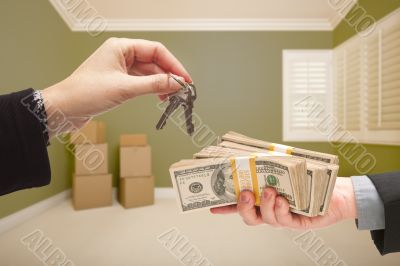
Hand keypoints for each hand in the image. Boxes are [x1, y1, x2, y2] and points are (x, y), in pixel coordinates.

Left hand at [42, 38, 191, 137]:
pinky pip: (141, 82)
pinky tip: (159, 97)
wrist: (64, 109)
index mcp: (121, 47)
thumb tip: (176, 83)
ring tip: (171, 96)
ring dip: (161, 84)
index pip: (155, 50)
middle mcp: (121, 55)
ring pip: (148, 73)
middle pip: (154, 61)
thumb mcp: (124, 89)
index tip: (184, 79)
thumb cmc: (85, 93)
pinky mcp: (118, 81)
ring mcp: (120, 68)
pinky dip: (152, 89)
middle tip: (181, 89)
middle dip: (168, 75)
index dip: (173, 64)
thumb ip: (153, 85)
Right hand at [211, 177, 356, 229]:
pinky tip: (282, 200)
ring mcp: (281, 217)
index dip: (225, 207)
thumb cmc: (308, 179)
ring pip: (265, 218)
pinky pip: (284, 219)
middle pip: (248, 216)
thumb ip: (270, 165)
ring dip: (264, 204)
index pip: (240, 204)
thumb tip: (254, 153)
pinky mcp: (296, 222)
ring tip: (269, 191)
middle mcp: (269, 210)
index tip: (212, 205)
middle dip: (242, 206)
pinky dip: (281, 209)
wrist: (334, 192)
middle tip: (244, 193)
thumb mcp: (286, 169)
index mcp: (262, 199)